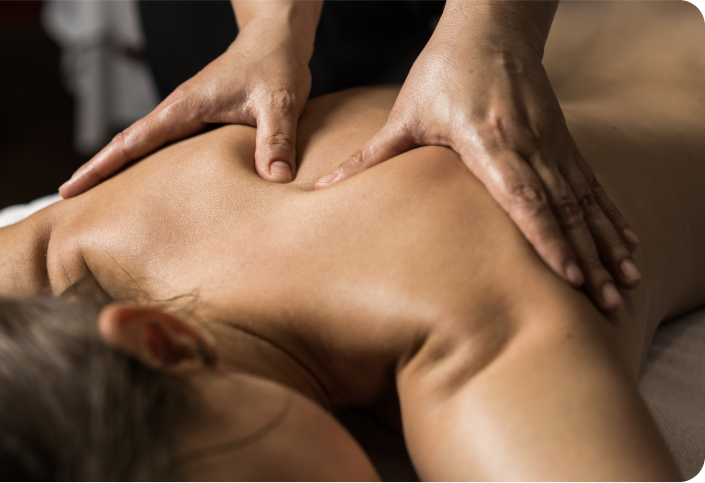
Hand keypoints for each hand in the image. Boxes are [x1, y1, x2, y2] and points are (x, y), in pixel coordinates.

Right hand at [59, 19, 310, 197]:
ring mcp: (188, 115)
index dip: (100, 166)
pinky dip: (151, 165)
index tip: (69, 189)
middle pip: (128, 146)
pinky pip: (168, 147)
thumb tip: (274, 181)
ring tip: (102, 203)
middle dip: (98, 174)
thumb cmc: (274, 64)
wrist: (275, 38)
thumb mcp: (279, 103)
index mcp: (185, 107)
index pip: (132, 140)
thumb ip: (276, 141)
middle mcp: (179, 111)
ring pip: (146, 147)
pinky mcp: (201, 120)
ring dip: (122, 170)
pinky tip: (150, 186)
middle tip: (70, 206)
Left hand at [315, 30, 640, 311]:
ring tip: (624, 284)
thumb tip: (320, 188)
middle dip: (585, 256)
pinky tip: (625, 243)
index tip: (567, 274)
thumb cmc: (442, 70)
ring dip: (605, 243)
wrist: (491, 27)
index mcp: (488, 141)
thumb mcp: (405, 115)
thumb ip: (369, 156)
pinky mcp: (562, 139)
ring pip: (583, 201)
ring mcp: (551, 141)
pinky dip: (609, 216)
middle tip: (604, 300)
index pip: (523, 196)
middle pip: (561, 208)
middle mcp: (528, 144)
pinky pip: (591, 184)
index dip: (546, 237)